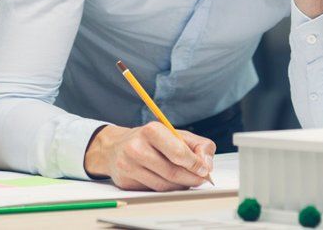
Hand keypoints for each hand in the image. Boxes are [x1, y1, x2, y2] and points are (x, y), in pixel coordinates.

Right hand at [83, 122, 215, 190]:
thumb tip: (206, 165)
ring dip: (180, 185)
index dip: (195, 164)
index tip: (204, 170)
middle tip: (201, 179)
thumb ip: (198, 146)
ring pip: (163, 185)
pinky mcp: (124, 182)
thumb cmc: (151, 140)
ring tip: (187, 180)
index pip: (178, 153)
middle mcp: (136, 148)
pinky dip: (166, 189)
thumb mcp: (175, 134)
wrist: (116, 147)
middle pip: (172, 172)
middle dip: (191, 178)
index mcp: (151, 131)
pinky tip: (170, 182)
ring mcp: (128, 166)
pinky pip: (153, 190)